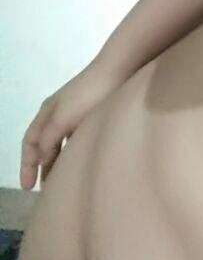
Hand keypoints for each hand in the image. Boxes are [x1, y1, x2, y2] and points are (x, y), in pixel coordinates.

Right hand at [20, 62, 123, 190]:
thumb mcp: (62, 117)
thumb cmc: (89, 94)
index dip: (26, 165)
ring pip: (62, 142)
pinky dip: (74, 152)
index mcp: (47, 111)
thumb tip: (41, 158)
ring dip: (58, 161)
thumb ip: (49, 139)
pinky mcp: (95, 113)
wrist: (120, 69)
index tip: (27, 187)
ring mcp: (78, 113)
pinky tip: (80, 162)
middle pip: (44, 144)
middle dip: (41, 166)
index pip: (30, 142)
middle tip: (42, 190)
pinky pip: (78, 138)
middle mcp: (59, 112)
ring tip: (61, 181)